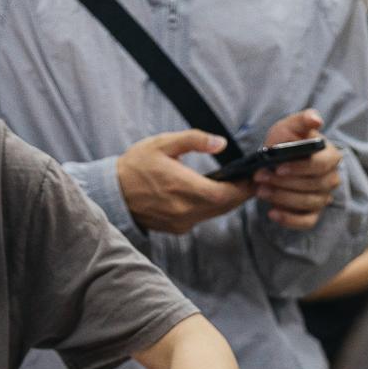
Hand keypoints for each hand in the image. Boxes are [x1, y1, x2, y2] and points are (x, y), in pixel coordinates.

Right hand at [117, 129, 251, 235]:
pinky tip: (214, 194)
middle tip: (252, 180)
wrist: (113, 193)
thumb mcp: (164, 143)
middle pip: (224, 207)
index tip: (253, 176)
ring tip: (238, 185)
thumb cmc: (136, 165)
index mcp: (183, 188)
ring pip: (215, 214)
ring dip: (228, 201)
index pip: (224, 195)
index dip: (243, 188)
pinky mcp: (177, 228)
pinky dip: (212, 207)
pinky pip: (202, 218)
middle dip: (240, 194)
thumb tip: (221, 143)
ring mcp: (181, 223)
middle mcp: (184, 211)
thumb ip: (194, 140)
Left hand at [253, 109, 342, 228]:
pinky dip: (289, 219)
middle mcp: (331, 178)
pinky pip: (306, 222)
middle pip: (314, 185)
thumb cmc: (285, 142)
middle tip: (260, 178)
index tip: (278, 167)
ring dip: (282, 198)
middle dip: (284, 183)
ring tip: (260, 190)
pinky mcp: (313, 214)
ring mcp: (324, 198)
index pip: (320, 165)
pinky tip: (271, 212)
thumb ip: (302, 120)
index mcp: (331, 155)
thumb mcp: (289, 127)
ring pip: (308, 203)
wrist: (274, 162)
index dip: (299, 168)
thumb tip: (316, 119)